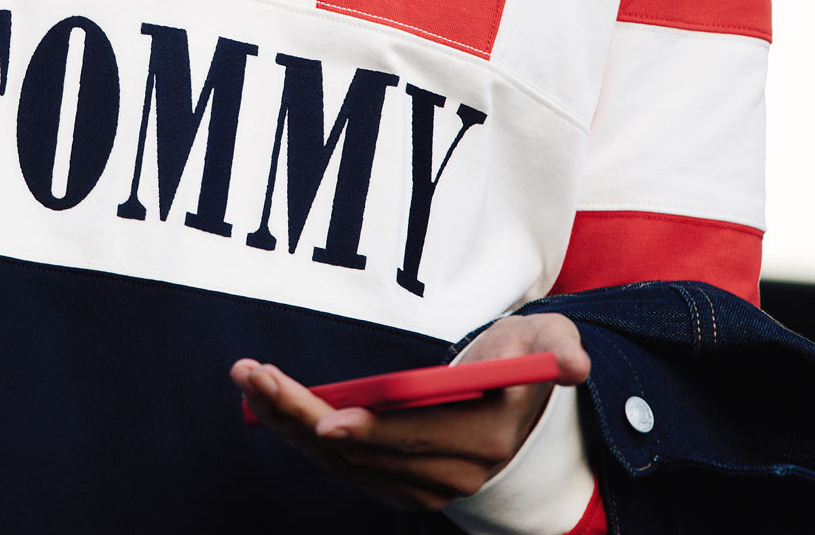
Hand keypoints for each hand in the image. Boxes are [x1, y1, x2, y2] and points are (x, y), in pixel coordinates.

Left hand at [230, 313, 589, 512]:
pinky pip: (340, 462)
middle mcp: (450, 473)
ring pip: (343, 460)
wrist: (516, 399)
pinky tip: (266, 401)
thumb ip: (559, 348)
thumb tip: (574, 364)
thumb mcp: (550, 340)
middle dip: (304, 417)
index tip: (327, 418)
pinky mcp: (395, 479)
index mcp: (485, 438)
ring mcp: (420, 483)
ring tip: (248, 379)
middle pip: (366, 451)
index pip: (419, 439)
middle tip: (255, 377)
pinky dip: (300, 433)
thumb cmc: (524, 355)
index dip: (371, 431)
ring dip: (289, 422)